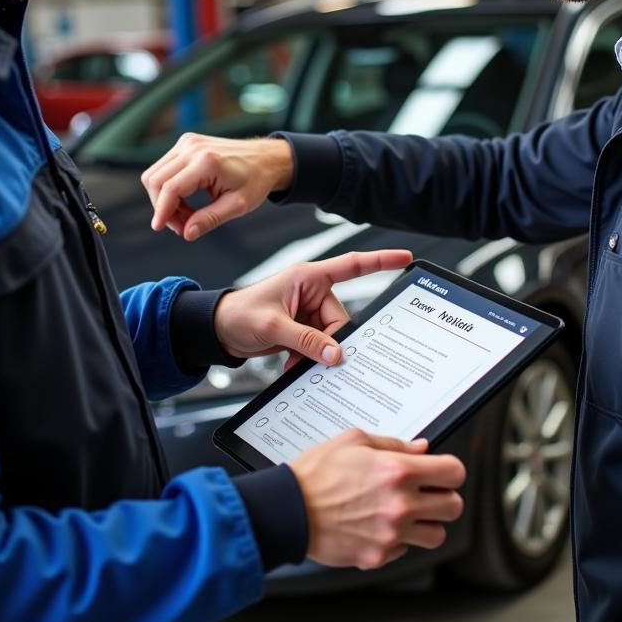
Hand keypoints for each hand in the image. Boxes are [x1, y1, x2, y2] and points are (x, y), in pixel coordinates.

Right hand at [140, 134, 293, 240]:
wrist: (267, 158)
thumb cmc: (256, 181)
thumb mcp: (237, 205)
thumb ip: (210, 219)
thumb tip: (187, 233)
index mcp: (207, 162)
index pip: (170, 188)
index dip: (161, 210)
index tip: (159, 227)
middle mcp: (192, 147)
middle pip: (155, 179)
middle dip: (162, 207)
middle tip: (182, 226)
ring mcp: (187, 142)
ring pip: (155, 173)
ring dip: (163, 198)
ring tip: (186, 215)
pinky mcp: (186, 143)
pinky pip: (164, 168)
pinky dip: (168, 188)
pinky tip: (185, 201)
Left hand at [213, 250, 411, 366]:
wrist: (217, 330)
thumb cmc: (238, 314)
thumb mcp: (273, 326)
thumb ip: (306, 340)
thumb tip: (335, 354)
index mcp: (308, 277)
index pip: (351, 265)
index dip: (380, 261)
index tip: (405, 257)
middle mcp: (311, 291)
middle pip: (340, 319)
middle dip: (328, 341)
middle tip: (311, 357)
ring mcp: (307, 311)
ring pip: (330, 336)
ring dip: (316, 353)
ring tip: (293, 361)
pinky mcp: (302, 328)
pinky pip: (318, 345)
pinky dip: (309, 357)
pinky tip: (293, 364)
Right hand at [290, 429, 466, 569]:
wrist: (288, 510)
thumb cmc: (315, 474)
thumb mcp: (354, 441)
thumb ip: (393, 444)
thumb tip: (420, 449)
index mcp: (397, 471)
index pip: (453, 472)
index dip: (450, 470)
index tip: (442, 471)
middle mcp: (400, 505)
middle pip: (454, 507)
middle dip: (443, 497)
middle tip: (427, 493)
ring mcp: (391, 534)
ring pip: (436, 535)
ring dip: (427, 523)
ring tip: (407, 513)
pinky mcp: (379, 556)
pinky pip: (405, 550)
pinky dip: (398, 540)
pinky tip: (379, 525)